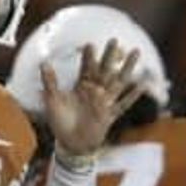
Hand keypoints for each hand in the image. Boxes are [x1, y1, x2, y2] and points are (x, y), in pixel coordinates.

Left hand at [42, 39, 145, 158]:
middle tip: (114, 41)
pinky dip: (132, 96)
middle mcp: (95, 92)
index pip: (87, 68)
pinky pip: (123, 104)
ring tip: (135, 53)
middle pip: (105, 70)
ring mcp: (104, 103)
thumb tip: (43, 63)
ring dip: (127, 68)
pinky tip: (142, 85)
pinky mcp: (110, 116)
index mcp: (82, 86)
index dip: (89, 57)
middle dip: (110, 56)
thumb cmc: (60, 122)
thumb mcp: (52, 100)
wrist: (70, 144)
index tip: (90, 44)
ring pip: (118, 82)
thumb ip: (50, 82)